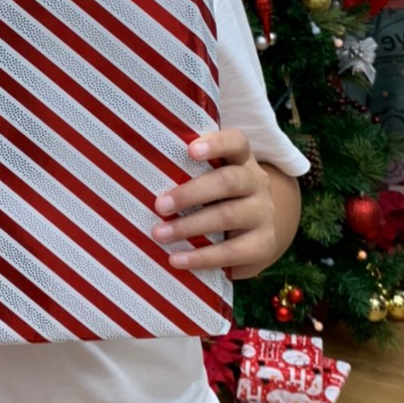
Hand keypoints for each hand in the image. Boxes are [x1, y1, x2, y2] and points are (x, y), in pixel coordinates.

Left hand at [150, 129, 286, 280]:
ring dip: (189, 226)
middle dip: (190, 193)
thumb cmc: (218, 202)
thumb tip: (140, 181)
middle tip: (159, 206)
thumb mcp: (210, 184)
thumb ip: (187, 175)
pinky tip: (177, 260)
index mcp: (242, 160)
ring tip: (159, 234)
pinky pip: (231, 251)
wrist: (256, 238)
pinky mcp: (264, 244)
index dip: (216, 144)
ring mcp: (263, 213)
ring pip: (227, 215)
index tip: (190, 150)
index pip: (236, 142)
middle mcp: (257, 183)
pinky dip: (201, 257)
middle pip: (228, 181)